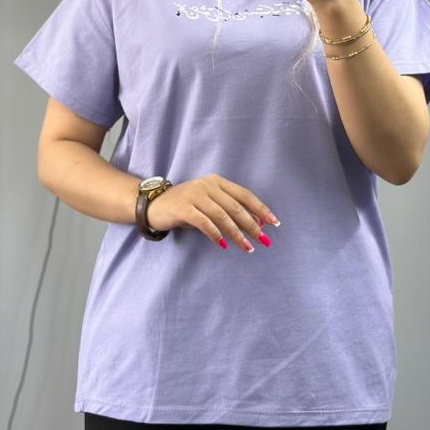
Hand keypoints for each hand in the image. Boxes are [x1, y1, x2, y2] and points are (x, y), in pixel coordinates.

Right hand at [146, 174, 279, 252]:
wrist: (154, 205)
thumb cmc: (186, 207)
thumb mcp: (209, 204)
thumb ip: (229, 210)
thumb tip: (257, 224)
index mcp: (217, 182)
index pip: (244, 195)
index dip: (260, 208)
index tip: (274, 223)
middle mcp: (208, 185)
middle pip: (236, 207)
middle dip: (252, 225)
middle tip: (264, 240)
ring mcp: (195, 195)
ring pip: (222, 216)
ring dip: (237, 234)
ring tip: (248, 247)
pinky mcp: (184, 208)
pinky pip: (204, 222)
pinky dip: (215, 234)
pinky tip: (223, 245)